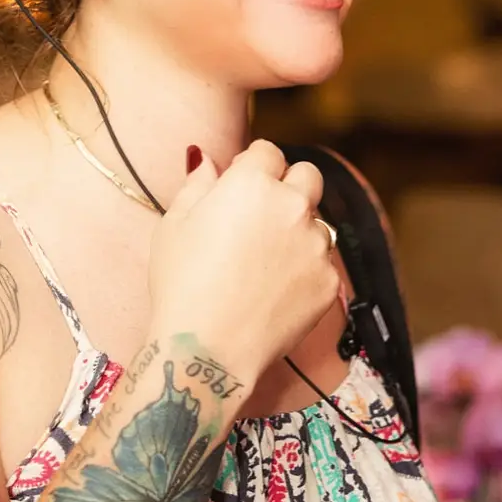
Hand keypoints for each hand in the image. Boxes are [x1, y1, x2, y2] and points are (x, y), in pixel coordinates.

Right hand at [147, 140, 339, 388]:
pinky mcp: (328, 281)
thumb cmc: (181, 285)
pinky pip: (322, 263)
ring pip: (317, 222)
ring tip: (264, 262)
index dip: (254, 165)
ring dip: (299, 230)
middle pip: (307, 175)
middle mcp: (292, 206)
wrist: (208, 349)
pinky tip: (274, 291)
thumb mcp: (173, 226)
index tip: (242, 183)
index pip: (268, 152)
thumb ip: (197, 185)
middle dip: (289, 185)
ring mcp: (315, 245)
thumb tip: (207, 161)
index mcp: (252, 184)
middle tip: (262, 214)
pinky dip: (304, 270)